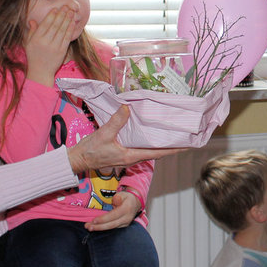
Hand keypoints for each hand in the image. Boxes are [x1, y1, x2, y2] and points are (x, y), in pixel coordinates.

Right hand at [24, 6, 74, 86]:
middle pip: (55, 26)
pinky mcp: (61, 51)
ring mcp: (54, 47)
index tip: (56, 8)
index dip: (51, 16)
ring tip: (71, 12)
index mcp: (36, 39)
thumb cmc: (33, 57)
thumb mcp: (28, 44)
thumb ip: (31, 31)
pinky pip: (67, 38)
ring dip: (67, 20)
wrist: (40, 72)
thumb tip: (32, 20)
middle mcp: (45, 42)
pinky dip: (70, 29)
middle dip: (61, 15)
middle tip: (66, 6)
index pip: (45, 24)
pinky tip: (73, 23)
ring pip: (62, 30)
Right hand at [67, 105, 188, 173]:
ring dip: (162, 144)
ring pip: (151, 149)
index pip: (158, 152)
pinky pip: (142, 146)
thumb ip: (116, 121)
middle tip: (186, 137)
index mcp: (132, 155)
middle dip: (172, 146)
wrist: (78, 160)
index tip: (188, 145)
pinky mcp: (125, 151)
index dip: (174, 149)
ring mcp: (130, 155)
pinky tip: (153, 133)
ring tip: (174, 134)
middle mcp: (134, 157)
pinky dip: (150, 141)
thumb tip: (128, 107)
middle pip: (158, 152)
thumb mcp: (104, 134)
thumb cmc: (91, 151)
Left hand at [85, 190, 141, 230]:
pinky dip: (104, 228)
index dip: (104, 219)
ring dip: (100, 228)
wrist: (136, 203)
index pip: (114, 215)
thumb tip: (115, 200)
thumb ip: (118, 197)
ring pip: (111, 227)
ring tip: (89, 228)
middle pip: (112, 224)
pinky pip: (113, 228)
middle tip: (88, 227)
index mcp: (126, 209)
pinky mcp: (123, 226)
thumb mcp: (123, 194)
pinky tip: (96, 227)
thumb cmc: (127, 198)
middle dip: (99, 226)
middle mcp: (126, 218)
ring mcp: (125, 223)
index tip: (94, 220)